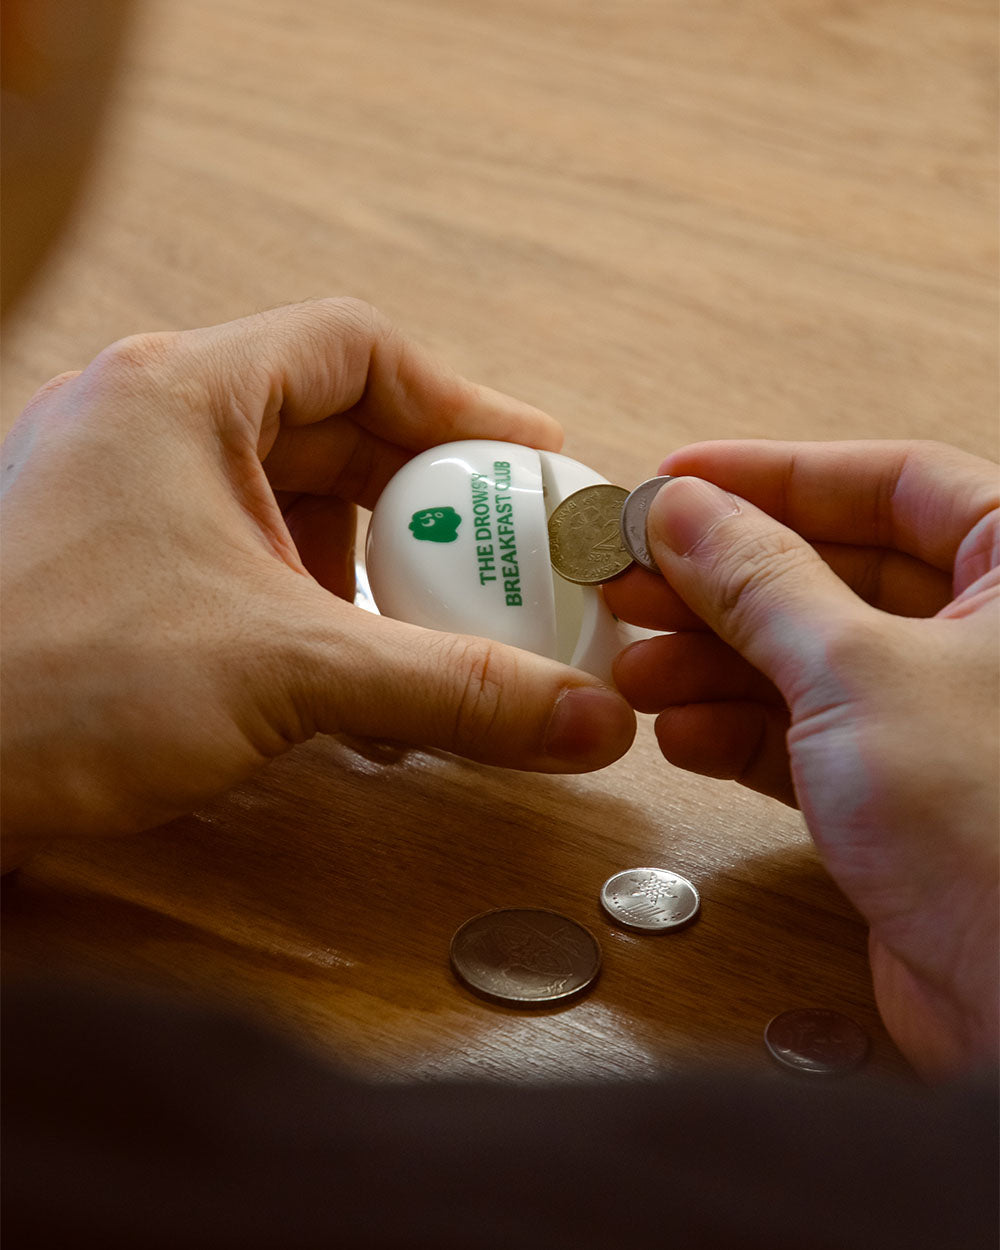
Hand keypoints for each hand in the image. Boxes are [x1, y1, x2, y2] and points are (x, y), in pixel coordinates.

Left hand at [1, 299, 633, 861]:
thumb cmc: (59, 686)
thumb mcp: (289, 672)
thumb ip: (452, 688)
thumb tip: (586, 717)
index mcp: (180, 394)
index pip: (355, 349)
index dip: (460, 402)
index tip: (528, 462)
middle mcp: (145, 424)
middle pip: (328, 426)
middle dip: (423, 495)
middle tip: (498, 552)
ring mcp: (121, 496)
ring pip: (283, 495)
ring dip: (366, 555)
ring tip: (425, 620)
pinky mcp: (111, 567)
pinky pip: (240, 552)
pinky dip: (308, 598)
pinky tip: (342, 665)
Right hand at [605, 440, 998, 1077]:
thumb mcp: (856, 670)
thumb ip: (759, 581)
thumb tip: (681, 511)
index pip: (893, 483)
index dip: (777, 475)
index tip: (680, 482)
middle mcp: (990, 640)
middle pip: (835, 572)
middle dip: (723, 580)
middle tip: (629, 577)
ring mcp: (943, 721)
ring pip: (808, 659)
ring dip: (713, 661)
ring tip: (635, 667)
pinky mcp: (902, 797)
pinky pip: (805, 738)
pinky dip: (738, 732)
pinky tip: (681, 733)